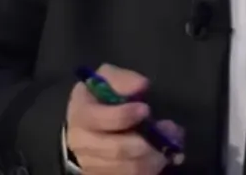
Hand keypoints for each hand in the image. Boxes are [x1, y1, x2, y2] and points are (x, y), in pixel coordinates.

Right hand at [65, 63, 184, 174]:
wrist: (89, 127)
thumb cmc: (103, 100)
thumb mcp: (109, 80)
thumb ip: (123, 80)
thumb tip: (141, 85)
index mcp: (80, 113)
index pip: (99, 119)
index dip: (124, 115)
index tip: (145, 109)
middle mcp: (80, 142)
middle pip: (117, 149)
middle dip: (147, 142)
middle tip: (165, 132)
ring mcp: (90, 164)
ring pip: (129, 168)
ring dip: (154, 158)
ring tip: (165, 146)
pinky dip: (151, 170)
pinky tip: (160, 158)